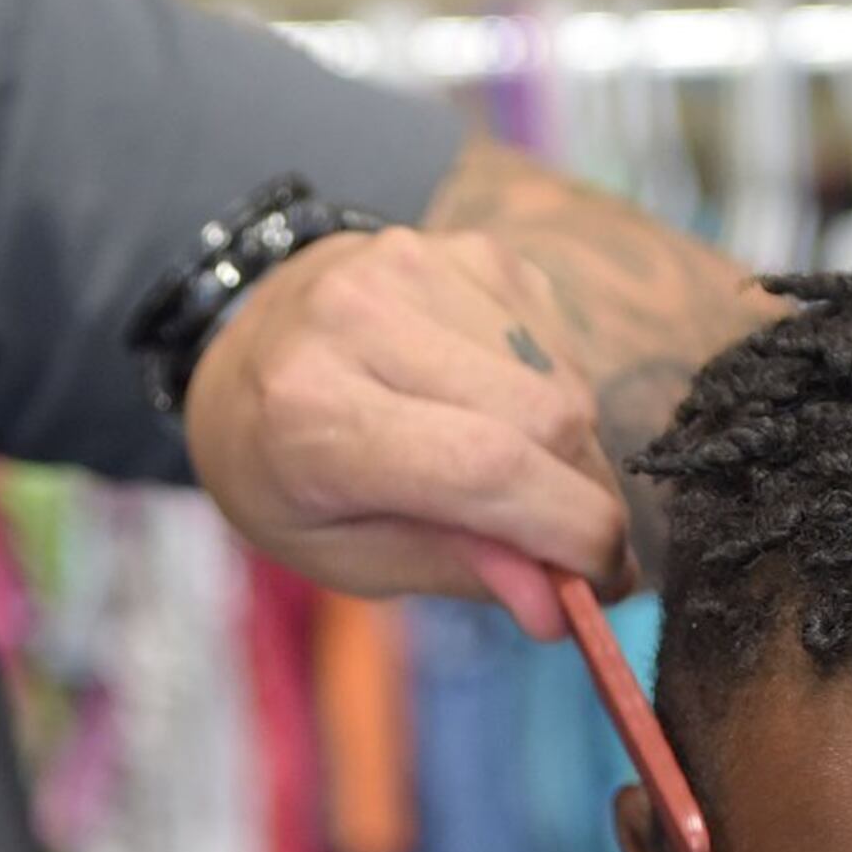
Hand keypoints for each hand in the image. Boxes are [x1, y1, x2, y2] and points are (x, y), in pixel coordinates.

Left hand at [179, 225, 631, 640]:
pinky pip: (557, 337)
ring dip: (569, 448)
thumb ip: (455, 569)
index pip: (484, 467)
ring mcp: (416, 265)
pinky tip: (495, 408)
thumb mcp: (344, 553)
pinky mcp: (463, 247)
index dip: (570, 532)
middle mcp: (358, 318)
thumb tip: (559, 605)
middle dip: (584, 497)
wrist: (243, 351)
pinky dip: (553, 393)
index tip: (609, 584)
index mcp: (309, 412)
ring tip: (512, 474)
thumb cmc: (287, 474)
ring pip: (563, 378)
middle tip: (574, 549)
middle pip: (545, 417)